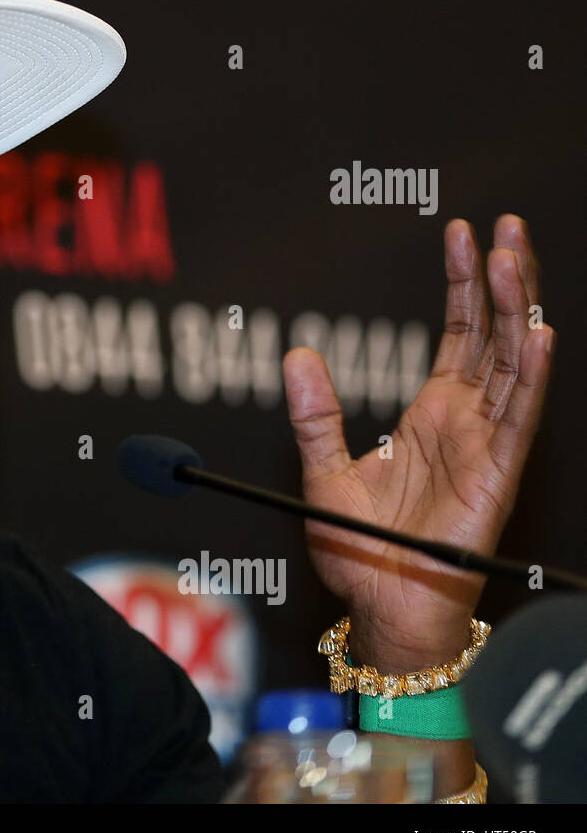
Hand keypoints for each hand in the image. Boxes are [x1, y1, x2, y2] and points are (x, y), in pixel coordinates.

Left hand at [282, 215, 553, 670]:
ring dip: (515, 310)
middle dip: (500, 279)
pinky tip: (537, 333)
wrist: (381, 606)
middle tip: (502, 225)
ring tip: (512, 257)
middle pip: (494, 335)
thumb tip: (295, 355)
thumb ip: (315, 415)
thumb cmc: (361, 549)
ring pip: (513, 363)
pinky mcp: (498, 473)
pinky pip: (520, 416)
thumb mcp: (323, 472)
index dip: (463, 284)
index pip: (459, 333)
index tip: (462, 235)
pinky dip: (532, 373)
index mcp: (431, 414)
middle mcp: (466, 420)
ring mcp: (486, 443)